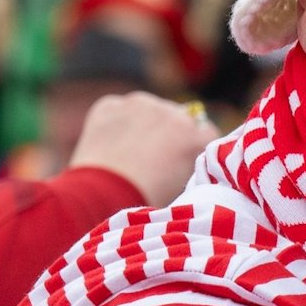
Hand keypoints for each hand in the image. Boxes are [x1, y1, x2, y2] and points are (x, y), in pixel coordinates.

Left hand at [67, 93, 219, 206]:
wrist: (100, 196)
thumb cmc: (145, 200)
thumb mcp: (185, 187)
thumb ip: (194, 167)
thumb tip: (188, 160)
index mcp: (195, 137)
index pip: (206, 132)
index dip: (192, 147)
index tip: (181, 161)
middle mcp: (173, 113)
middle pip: (177, 117)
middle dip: (170, 133)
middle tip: (153, 158)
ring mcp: (140, 104)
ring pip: (147, 109)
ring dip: (143, 123)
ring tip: (128, 151)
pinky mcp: (109, 105)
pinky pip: (117, 109)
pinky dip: (114, 122)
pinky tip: (108, 144)